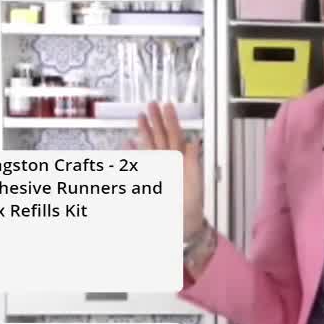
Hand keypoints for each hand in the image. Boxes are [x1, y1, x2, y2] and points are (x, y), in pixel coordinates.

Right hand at [131, 103, 204, 238]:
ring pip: (150, 145)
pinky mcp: (149, 175)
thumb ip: (193, 158)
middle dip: (156, 119)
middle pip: (161, 136)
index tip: (168, 106)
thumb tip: (192, 142)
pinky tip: (128, 142)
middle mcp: (168, 160)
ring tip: (141, 117)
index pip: (175, 134)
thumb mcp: (195, 177)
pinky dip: (133, 152)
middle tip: (151, 104)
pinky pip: (139, 162)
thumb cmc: (191, 200)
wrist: (182, 219)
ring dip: (145, 130)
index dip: (171, 120)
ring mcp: (158, 167)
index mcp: (180, 157)